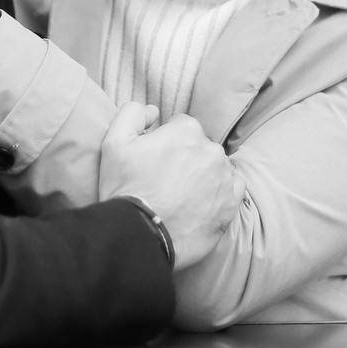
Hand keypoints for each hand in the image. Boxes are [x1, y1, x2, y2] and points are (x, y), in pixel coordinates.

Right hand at [98, 103, 242, 270]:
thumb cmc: (125, 189)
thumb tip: (153, 110)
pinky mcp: (232, 203)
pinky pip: (232, 188)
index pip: (181, 127)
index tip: (156, 162)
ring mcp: (224, 176)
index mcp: (186, 130)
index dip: (166, 143)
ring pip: (216, 167)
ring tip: (182, 196)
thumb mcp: (114, 142)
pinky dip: (220, 193)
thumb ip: (133, 113)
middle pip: (199, 146)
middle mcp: (211, 149)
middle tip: (167, 182)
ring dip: (204, 175)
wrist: (139, 237)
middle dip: (186, 158)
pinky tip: (200, 204)